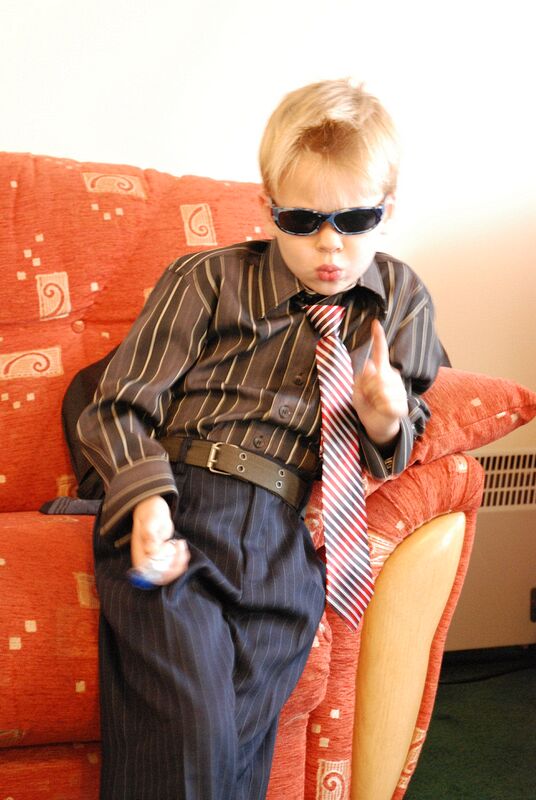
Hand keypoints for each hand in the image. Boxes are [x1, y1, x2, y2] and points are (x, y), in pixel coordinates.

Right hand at [130, 495, 189, 584]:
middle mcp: (146, 560)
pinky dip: (181, 558)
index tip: (172, 557)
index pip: (150, 575)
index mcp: (139, 555)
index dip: (163, 573)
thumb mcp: (150, 521)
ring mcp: (156, 559)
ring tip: (180, 544)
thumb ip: (149, 535)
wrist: (152, 509)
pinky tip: (181, 545)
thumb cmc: (150, 513)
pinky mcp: (164, 556)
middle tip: (179, 546)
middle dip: (175, 566)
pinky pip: (174, 565)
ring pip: (169, 572)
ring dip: (180, 561)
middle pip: (162, 576)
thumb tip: (151, 550)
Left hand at [353, 319, 408, 445]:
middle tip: (368, 396)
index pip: (380, 352)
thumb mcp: (357, 391)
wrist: (377, 425)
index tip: (375, 323)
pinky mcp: (402, 405)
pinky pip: (385, 403)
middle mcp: (393, 377)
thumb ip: (361, 378)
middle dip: (366, 387)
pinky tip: (382, 410)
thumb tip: (369, 365)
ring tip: (375, 403)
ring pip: (380, 390)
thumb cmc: (367, 405)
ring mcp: (400, 391)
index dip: (378, 338)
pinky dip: (379, 408)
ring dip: (372, 399)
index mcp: (382, 371)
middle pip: (375, 376)